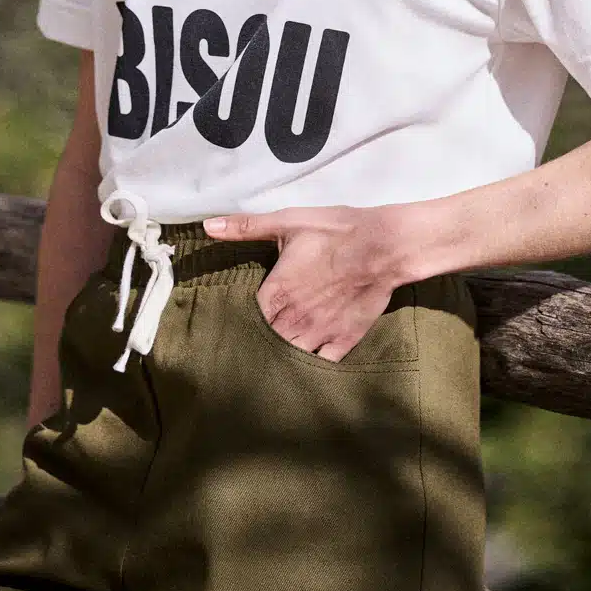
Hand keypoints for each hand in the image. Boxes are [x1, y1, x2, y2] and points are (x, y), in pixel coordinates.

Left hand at [202, 204, 407, 361]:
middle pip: (265, 345)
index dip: (237, 324)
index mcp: (276, 294)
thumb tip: (207, 226)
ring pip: (290, 359)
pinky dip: (311, 368)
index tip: (230, 324)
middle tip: (247, 345)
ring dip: (280, 359)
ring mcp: (320, 334)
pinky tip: (304, 367)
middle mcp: (293, 320)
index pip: (245, 322)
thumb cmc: (334, 231)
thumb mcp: (287, 222)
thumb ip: (245, 227)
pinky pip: (321, 367)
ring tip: (271, 359)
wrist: (384, 245)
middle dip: (256, 345)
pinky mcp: (344, 342)